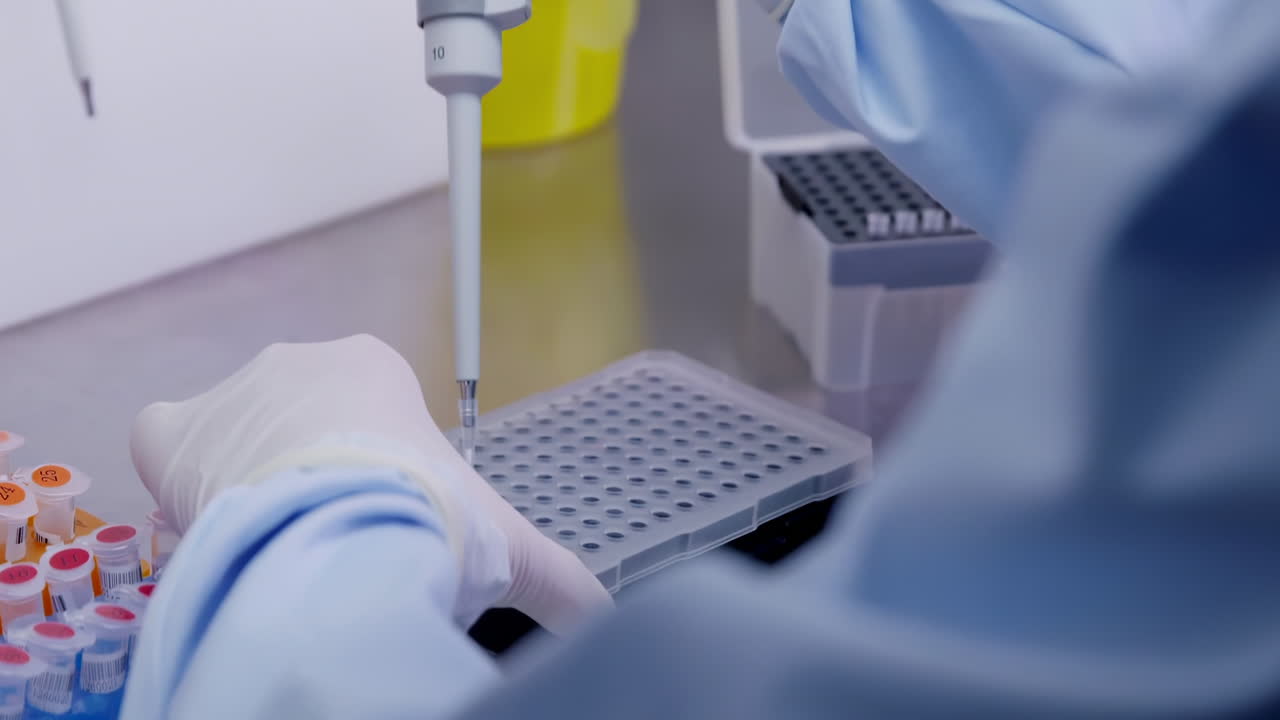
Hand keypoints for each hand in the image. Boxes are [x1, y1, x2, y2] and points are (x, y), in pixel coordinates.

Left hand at [130, 335, 610, 632]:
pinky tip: (211, 519)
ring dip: (251, 484)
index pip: (368, 417)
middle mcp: (298, 361)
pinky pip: (168, 441)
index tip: (380, 519)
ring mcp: (230, 390)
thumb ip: (558, 577)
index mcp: (371, 367)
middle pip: (299, 425)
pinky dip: (181, 479)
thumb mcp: (502, 543)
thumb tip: (605, 619)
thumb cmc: (422, 511)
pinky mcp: (172, 428)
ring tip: (274, 545)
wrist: (339, 528)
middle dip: (312, 476)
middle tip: (330, 536)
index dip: (374, 474)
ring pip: (236, 437)